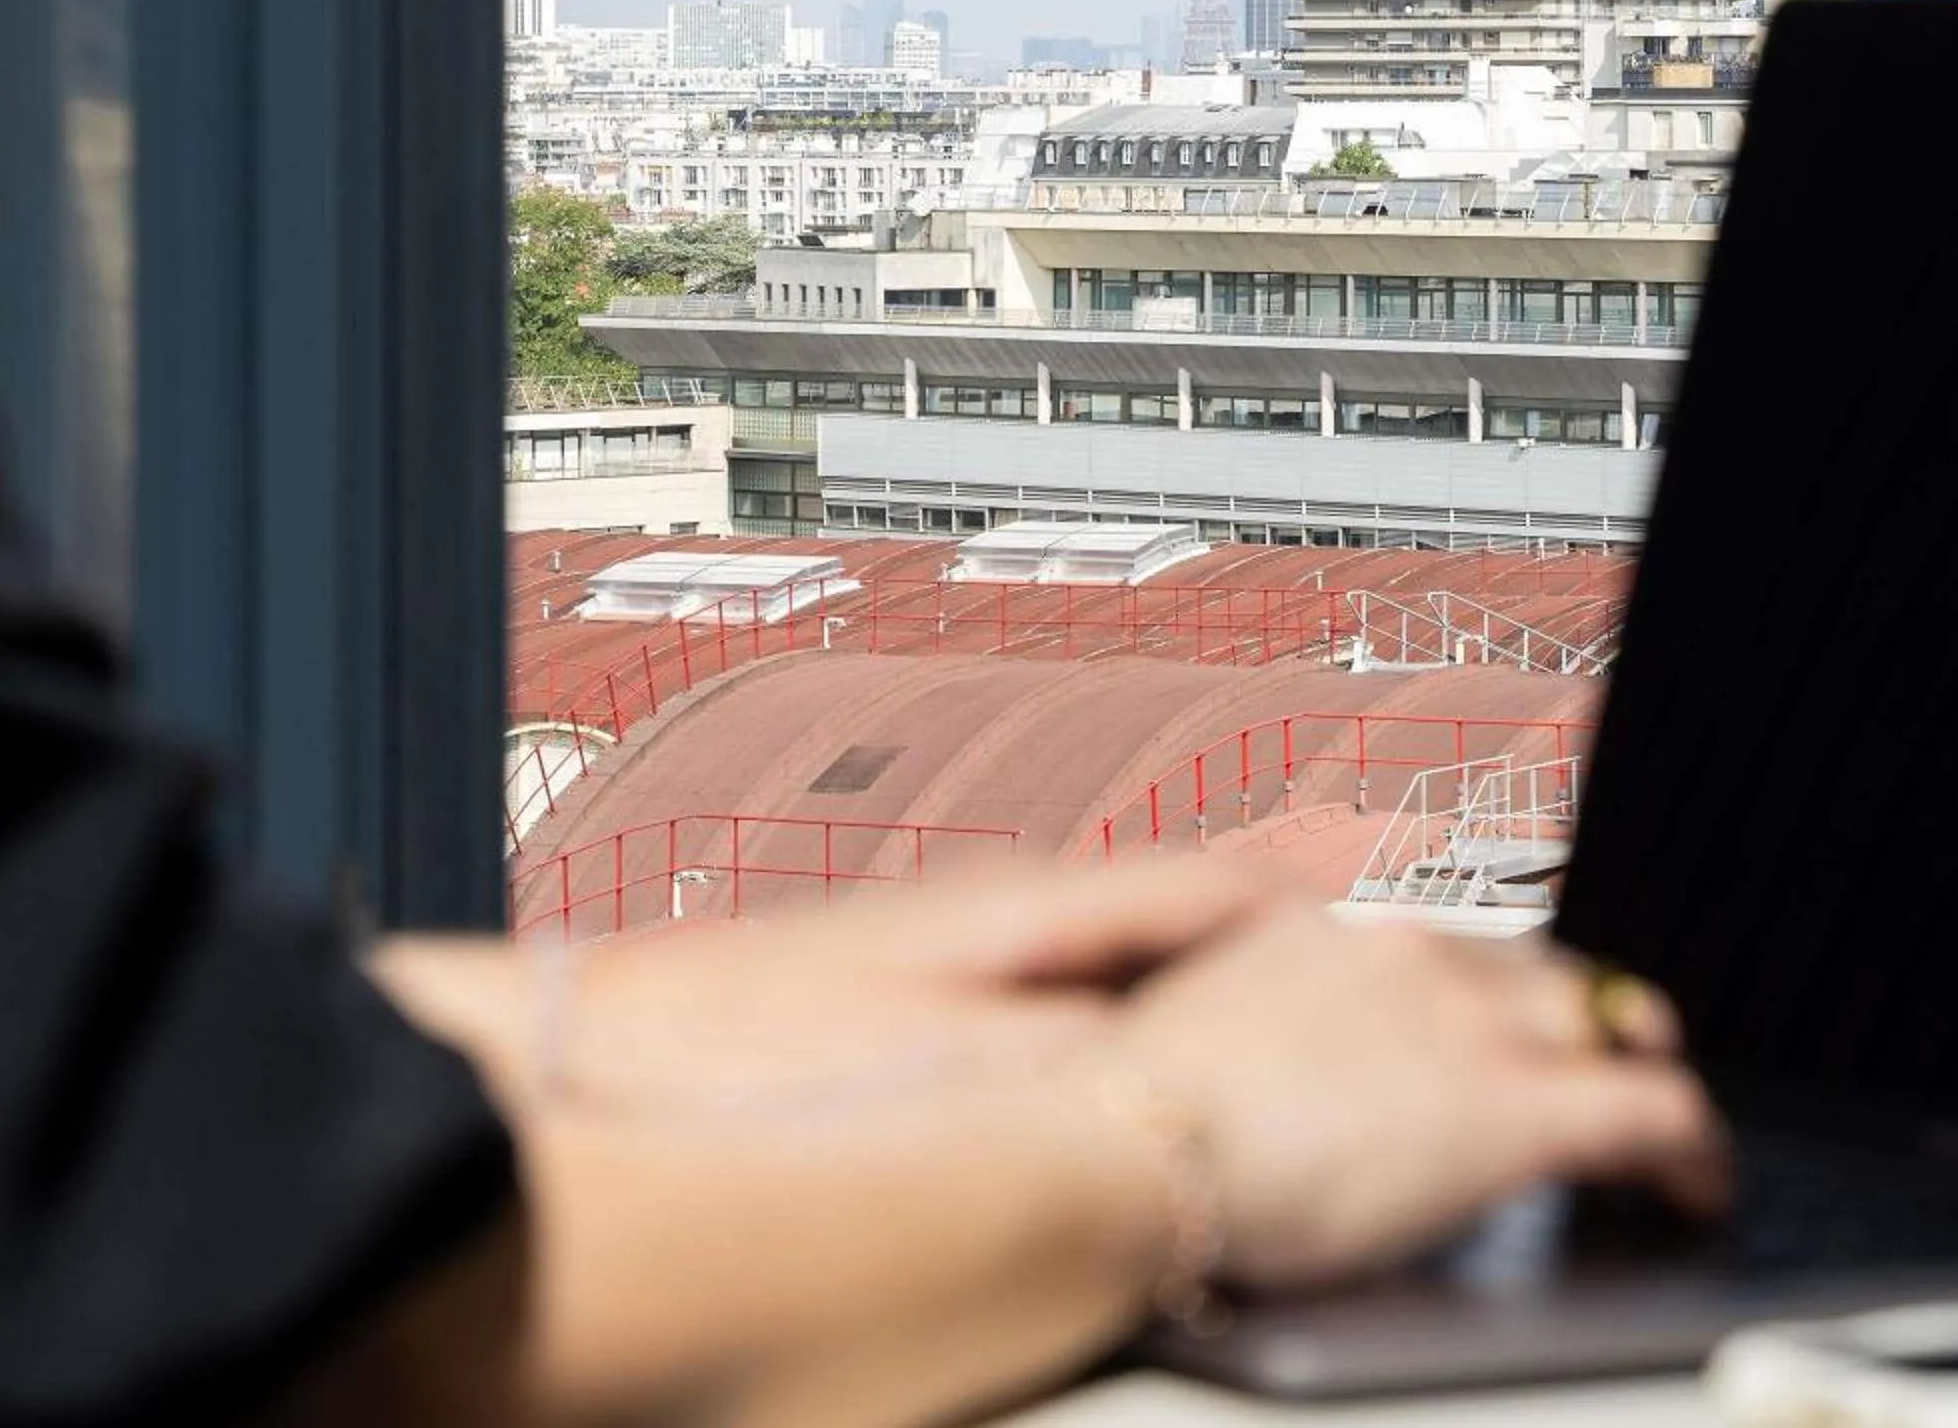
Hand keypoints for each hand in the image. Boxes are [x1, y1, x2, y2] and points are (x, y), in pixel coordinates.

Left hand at [390, 857, 1293, 1118]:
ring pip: (1113, 943)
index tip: (1375, 913)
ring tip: (1261, 995)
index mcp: (1024, 907)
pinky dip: (1120, 1001)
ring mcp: (947, 941)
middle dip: (1262, 929)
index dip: (1302, 908)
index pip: (1205, 887)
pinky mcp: (901, 988)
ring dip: (1192, 967)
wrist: (582, 1054)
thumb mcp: (943, 1070)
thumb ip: (1081, 1054)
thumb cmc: (743, 1063)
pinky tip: (1117, 1046)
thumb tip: (1189, 1053)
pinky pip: (1060, 977)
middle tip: (1348, 949)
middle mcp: (994, 906)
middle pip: (1169, 904)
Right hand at [1111, 907, 1728, 1288]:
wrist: (1129, 1139)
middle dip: (1597, 1021)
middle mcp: (1421, 959)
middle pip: (1551, 977)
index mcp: (1344, 935)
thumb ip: (1264, 1034)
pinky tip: (1699, 1184)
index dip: (1516, 995)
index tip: (1529, 1027)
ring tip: (1671, 1135)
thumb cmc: (1131, 1117)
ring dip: (1643, 1076)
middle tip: (1625, 1062)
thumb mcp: (1205, 1041)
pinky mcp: (1514, 1107)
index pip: (1467, 951)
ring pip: (1607, 1030)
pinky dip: (1690, 1146)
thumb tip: (1273, 1078)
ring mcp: (1473, 1026)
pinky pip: (1647, 1113)